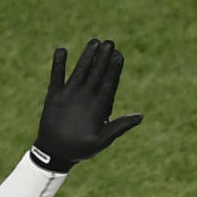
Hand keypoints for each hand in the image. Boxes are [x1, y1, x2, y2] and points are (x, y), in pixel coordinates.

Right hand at [30, 39, 142, 173]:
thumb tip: (140, 117)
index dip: (114, 70)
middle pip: (97, 73)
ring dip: (87, 57)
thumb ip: (119, 127)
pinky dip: (58, 64)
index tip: (119, 56)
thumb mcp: (103, 140)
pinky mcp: (55, 95)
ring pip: (80, 70)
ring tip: (94, 42)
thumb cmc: (82, 149)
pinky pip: (57, 76)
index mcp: (99, 106)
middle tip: (110, 44)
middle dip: (103, 59)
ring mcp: (71, 94)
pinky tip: (62, 51)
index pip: (109, 83)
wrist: (57, 153)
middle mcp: (87, 96)